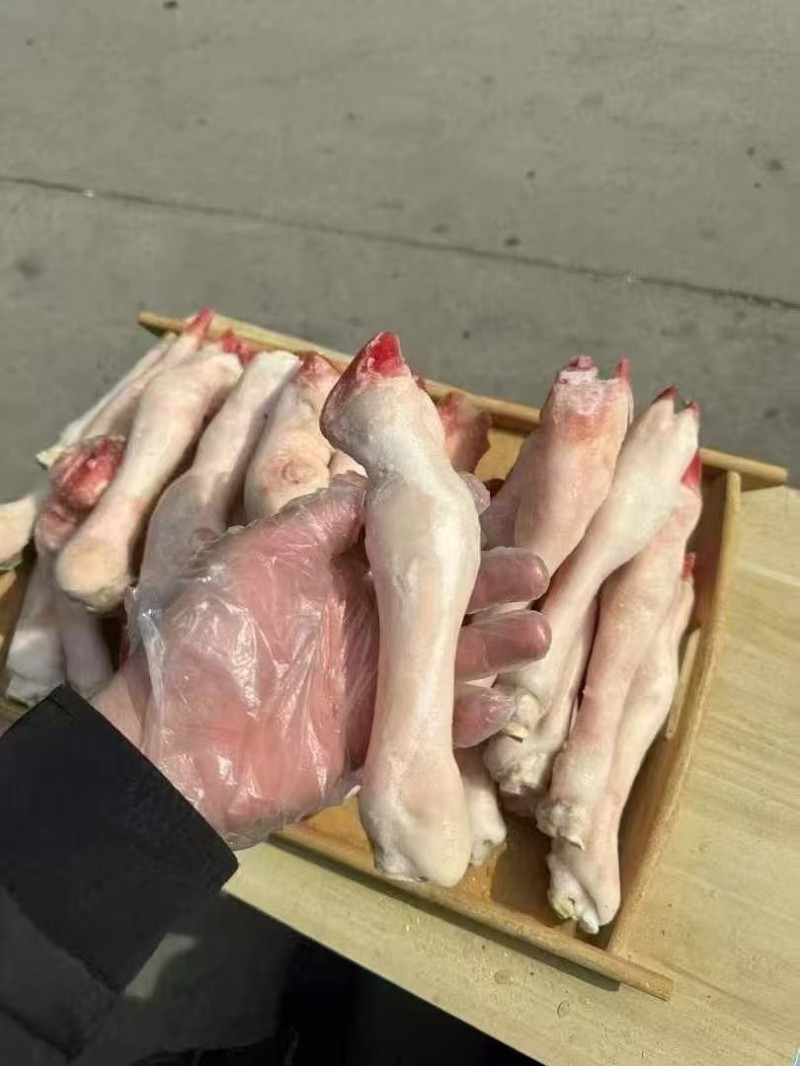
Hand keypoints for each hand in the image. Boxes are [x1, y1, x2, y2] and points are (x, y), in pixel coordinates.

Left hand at [96, 477, 549, 844]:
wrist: (174, 748)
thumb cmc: (210, 635)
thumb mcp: (258, 553)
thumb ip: (321, 517)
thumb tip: (377, 476)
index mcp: (337, 573)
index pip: (407, 541)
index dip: (449, 525)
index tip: (489, 503)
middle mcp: (366, 621)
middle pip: (443, 597)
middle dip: (491, 581)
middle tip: (531, 570)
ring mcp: (376, 682)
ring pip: (449, 657)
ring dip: (495, 645)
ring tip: (536, 631)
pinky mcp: (380, 740)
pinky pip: (435, 727)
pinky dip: (470, 719)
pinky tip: (502, 703)